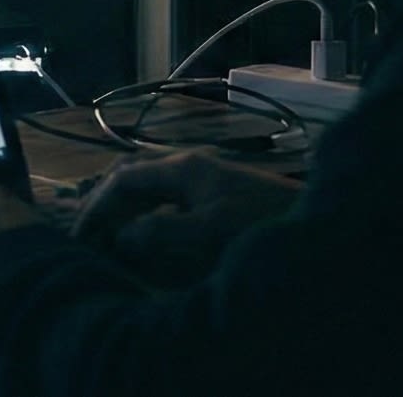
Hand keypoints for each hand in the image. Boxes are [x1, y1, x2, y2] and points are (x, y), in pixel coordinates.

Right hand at [73, 148, 299, 285]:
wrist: (320, 220)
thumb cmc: (262, 222)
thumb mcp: (209, 230)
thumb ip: (160, 232)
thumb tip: (121, 237)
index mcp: (183, 168)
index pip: (122, 180)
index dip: (97, 207)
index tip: (82, 236)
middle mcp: (189, 166)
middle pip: (132, 176)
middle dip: (105, 202)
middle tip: (89, 234)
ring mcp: (205, 178)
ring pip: (150, 185)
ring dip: (126, 207)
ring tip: (110, 235)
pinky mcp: (219, 194)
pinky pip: (168, 197)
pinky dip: (148, 212)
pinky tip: (148, 233)